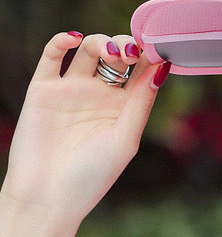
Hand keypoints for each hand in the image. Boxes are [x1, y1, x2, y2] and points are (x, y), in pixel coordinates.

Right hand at [1, 31, 168, 226]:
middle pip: (116, 56)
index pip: (141, 72)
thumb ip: (141, 103)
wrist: (48, 196)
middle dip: (126, 47)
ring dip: (100, 43)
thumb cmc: (92, 176)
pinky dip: (60, 42)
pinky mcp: (43, 90)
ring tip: (110, 53)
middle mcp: (100, 95)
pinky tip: (72, 40)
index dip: (150, 56)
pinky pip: (51, 57)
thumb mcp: (125, 139)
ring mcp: (72, 90)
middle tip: (130, 54)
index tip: (159, 46)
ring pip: (87, 51)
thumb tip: (163, 68)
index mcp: (125, 108)